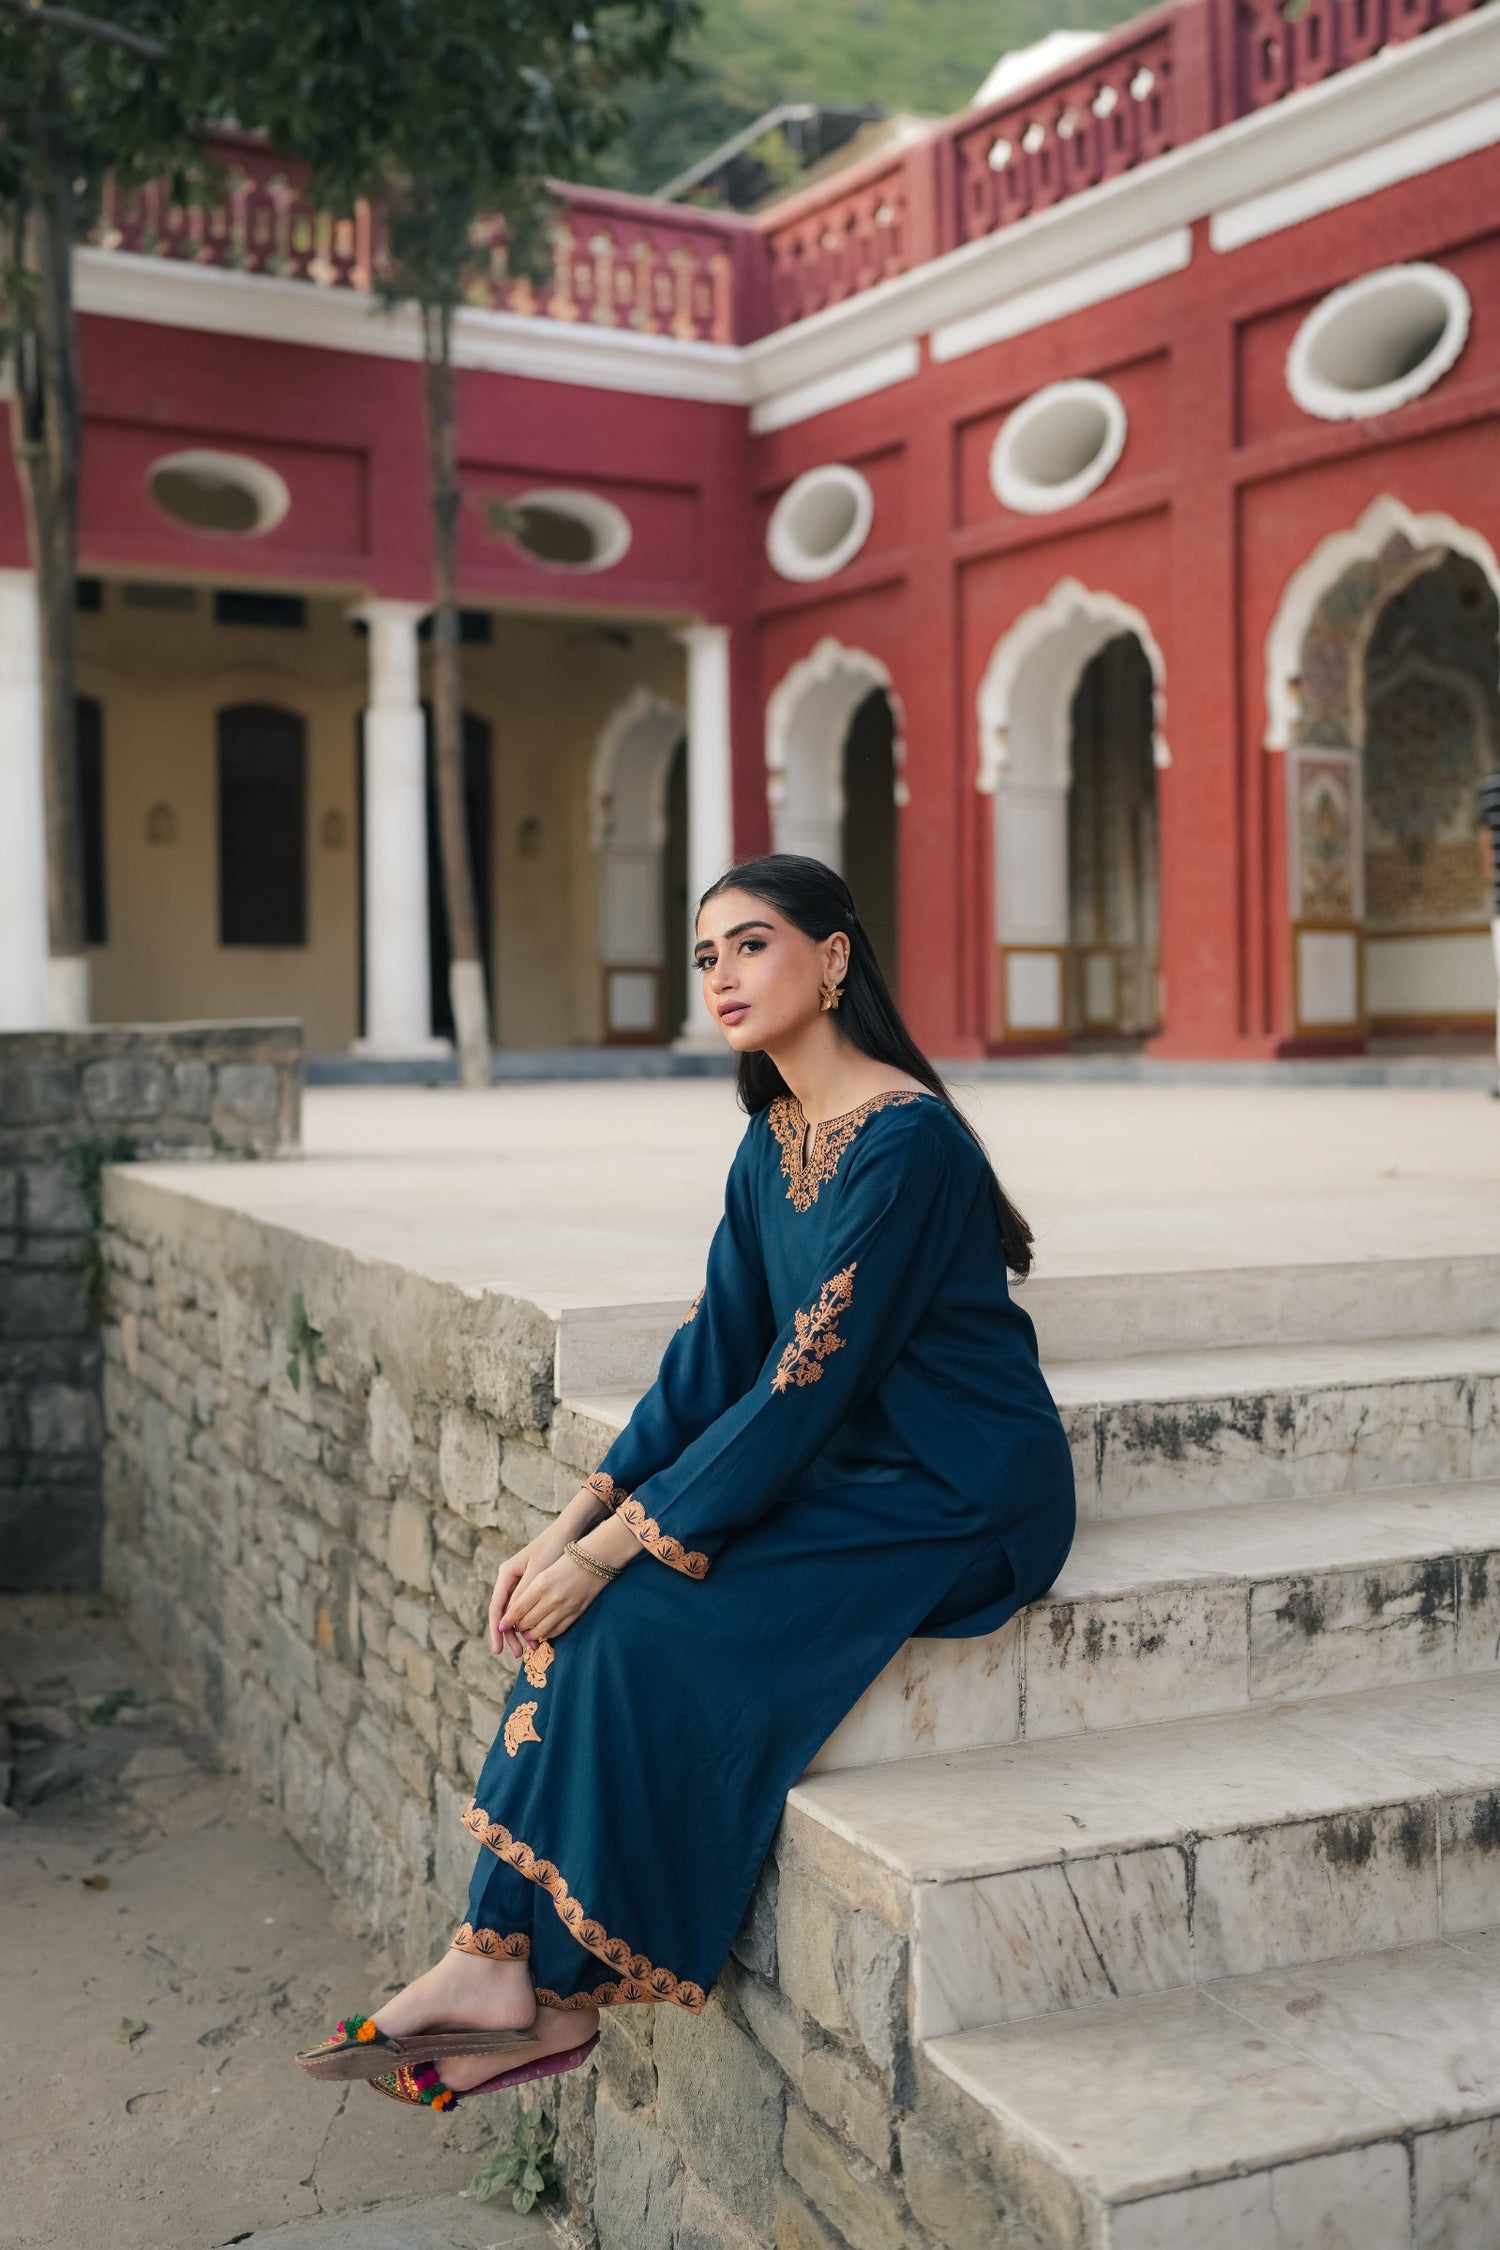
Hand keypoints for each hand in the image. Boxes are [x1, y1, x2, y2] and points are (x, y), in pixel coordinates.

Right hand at [488, 1525, 570, 1658]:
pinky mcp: (531, 1586)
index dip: (497, 1630)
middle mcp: (509, 1579)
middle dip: (509, 1635)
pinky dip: (530, 1622)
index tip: (498, 1649)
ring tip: (531, 1649)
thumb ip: (524, 1595)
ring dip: (521, 1631)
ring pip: (515, 1613)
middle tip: (516, 1654)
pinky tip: (538, 1635)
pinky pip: (527, 1608)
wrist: (568, 1532)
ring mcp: (519, 1583)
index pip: (496, 1608)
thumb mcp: (538, 1573)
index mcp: (506, 1574)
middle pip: (504, 1613)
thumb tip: (511, 1620)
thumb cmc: (552, 1549)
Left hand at [498, 1551, 610, 1643]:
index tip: (501, 1627)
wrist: (595, 1559)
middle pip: (527, 1622)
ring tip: (527, 1633)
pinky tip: (544, 1631)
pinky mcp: (576, 1613)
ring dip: (531, 1635)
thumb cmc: (566, 1560)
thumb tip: (514, 1614)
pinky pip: (557, 1631)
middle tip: (515, 1628)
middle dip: (518, 1628)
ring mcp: (565, 1607)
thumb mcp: (543, 1571)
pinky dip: (547, 1633)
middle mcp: (552, 1598)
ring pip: (541, 1630)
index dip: (507, 1621)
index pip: (517, 1609)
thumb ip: (528, 1591)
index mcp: (541, 1584)